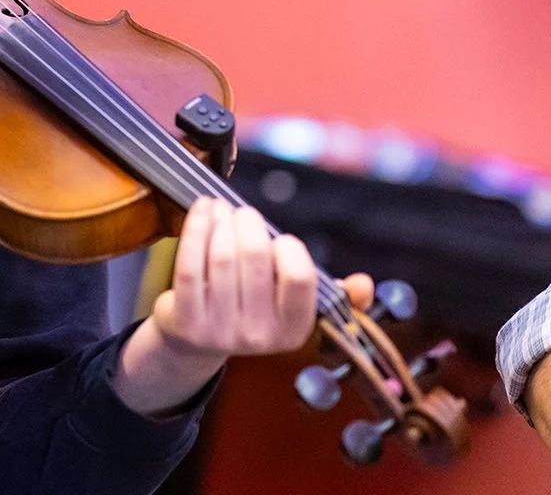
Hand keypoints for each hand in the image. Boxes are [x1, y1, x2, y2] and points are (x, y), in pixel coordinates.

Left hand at [114, 197, 372, 415]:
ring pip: (220, 258)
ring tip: (220, 209)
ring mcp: (219, 330)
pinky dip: (196, 229)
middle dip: (248, 224)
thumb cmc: (250, 307)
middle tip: (243, 213)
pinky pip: (189, 265)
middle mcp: (259, 334)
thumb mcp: (291, 305)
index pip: (299, 278)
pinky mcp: (186, 321)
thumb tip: (364, 284)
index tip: (277, 237)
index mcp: (294, 329)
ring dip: (220, 222)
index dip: (289, 247)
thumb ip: (330, 291)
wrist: (196, 340)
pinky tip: (202, 211)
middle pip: (254, 258)